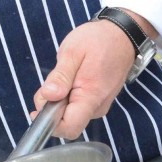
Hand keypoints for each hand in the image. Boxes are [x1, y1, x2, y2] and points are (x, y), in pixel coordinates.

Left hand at [31, 12, 152, 137]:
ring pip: (71, 113)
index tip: (39, 106)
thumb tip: (48, 96)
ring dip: (60, 99)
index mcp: (91, 97)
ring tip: (67, 74)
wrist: (123, 34)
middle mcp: (97, 107)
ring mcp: (100, 104)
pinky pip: (78, 105)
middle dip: (52, 106)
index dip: (50, 123)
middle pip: (66, 121)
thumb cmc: (98, 40)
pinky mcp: (99, 100)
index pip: (69, 128)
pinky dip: (69, 95)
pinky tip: (73, 77)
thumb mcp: (72, 52)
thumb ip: (60, 76)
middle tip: (54, 79)